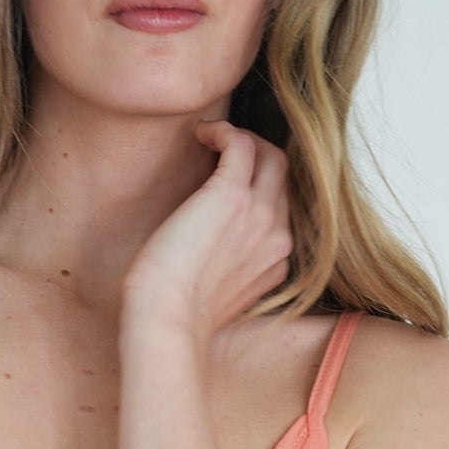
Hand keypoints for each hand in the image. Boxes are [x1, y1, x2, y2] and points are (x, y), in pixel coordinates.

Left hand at [122, 120, 294, 338]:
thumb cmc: (177, 309)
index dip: (255, 185)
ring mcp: (261, 215)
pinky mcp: (233, 196)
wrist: (167, 317)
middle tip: (219, 150)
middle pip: (281, 177)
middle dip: (254, 155)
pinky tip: (202, 133)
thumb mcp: (217, 291)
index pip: (279, 207)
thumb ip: (228, 266)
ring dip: (242, 138)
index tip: (223, 179)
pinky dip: (224, 131)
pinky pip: (242, 145)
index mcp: (276, 261)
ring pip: (270, 156)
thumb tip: (207, 243)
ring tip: (210, 137)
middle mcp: (278, 237)